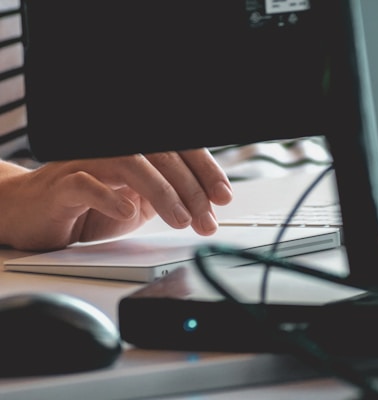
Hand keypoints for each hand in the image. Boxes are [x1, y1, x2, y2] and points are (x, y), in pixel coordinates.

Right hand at [0, 148, 231, 250]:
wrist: (35, 214)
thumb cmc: (88, 207)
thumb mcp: (137, 202)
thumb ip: (165, 196)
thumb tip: (204, 201)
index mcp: (135, 153)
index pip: (177, 151)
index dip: (204, 170)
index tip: (222, 196)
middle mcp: (112, 150)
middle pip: (161, 156)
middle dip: (191, 189)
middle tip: (207, 218)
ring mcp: (86, 163)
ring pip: (131, 164)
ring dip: (162, 193)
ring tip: (181, 220)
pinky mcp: (62, 184)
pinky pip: (87, 184)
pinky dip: (111, 197)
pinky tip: (129, 213)